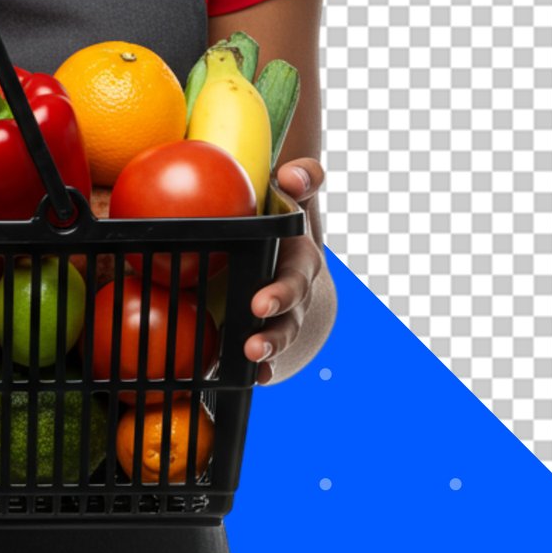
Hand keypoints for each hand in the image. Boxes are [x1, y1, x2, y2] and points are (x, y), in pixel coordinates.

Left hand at [244, 158, 327, 384]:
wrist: (291, 252)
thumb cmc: (287, 217)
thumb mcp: (297, 195)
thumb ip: (302, 178)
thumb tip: (291, 173)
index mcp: (300, 258)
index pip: (297, 273)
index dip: (282, 291)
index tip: (260, 304)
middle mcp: (296, 290)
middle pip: (290, 311)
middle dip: (274, 324)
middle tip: (253, 334)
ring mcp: (285, 314)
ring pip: (282, 334)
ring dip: (269, 347)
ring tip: (252, 357)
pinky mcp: (268, 327)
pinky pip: (267, 351)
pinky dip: (262, 368)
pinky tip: (250, 379)